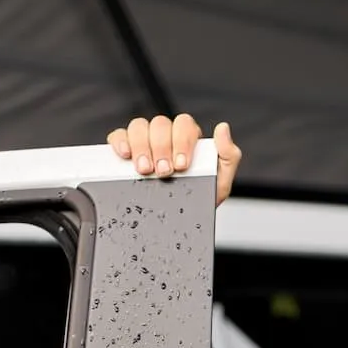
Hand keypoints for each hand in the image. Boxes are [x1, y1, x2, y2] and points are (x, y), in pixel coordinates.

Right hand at [107, 114, 241, 207]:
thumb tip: (223, 129)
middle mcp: (166, 136)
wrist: (180, 223)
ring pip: (139, 126)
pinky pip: (119, 135)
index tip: (181, 165)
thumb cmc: (199, 198)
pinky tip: (125, 155)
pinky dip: (120, 141)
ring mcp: (145, 141)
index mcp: (188, 139)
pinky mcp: (126, 150)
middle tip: (163, 171)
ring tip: (145, 170)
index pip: (184, 125)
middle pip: (160, 124)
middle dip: (161, 148)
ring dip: (141, 147)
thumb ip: (228, 156)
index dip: (181, 141)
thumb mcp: (220, 182)